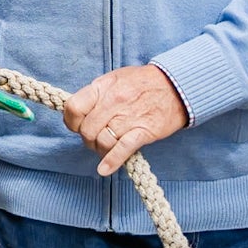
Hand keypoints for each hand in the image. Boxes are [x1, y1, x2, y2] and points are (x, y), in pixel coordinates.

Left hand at [63, 65, 189, 176]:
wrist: (176, 85)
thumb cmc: (142, 82)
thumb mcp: (114, 79)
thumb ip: (96, 94)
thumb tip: (79, 111)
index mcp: (102, 87)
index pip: (73, 108)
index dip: (72, 122)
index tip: (77, 126)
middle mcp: (113, 102)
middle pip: (87, 130)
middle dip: (88, 139)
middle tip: (96, 139)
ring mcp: (128, 117)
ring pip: (102, 142)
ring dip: (101, 150)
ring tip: (106, 147)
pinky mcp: (144, 131)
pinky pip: (122, 149)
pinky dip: (111, 162)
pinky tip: (104, 169)